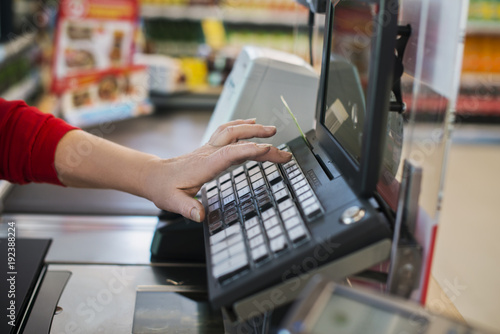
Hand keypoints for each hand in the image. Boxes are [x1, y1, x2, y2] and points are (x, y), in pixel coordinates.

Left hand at [140, 119, 291, 221]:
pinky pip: (228, 131)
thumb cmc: (164, 188)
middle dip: (259, 138)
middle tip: (280, 148)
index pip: (231, 153)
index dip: (250, 151)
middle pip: (236, 137)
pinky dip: (242, 126)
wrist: (154, 176)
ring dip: (252, 128)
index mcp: (204, 164)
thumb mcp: (173, 202)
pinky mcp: (210, 148)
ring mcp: (209, 148)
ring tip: (270, 130)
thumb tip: (199, 215)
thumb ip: (187, 208)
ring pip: (233, 131)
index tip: (268, 150)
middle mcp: (209, 152)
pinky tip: (250, 124)